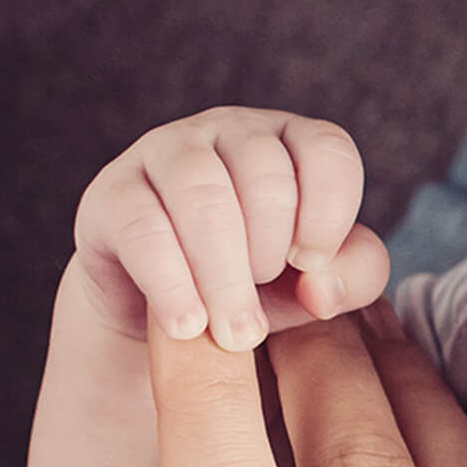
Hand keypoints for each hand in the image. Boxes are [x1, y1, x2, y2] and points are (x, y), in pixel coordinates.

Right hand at [72, 105, 388, 351]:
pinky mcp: (112, 194)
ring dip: (224, 275)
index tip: (311, 266)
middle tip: (263, 311)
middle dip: (269, 256)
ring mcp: (166, 152)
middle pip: (263, 174)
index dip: (328, 212)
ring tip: (235, 334)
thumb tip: (321, 286)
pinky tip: (188, 326)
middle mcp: (231, 132)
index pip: (327, 149)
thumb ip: (354, 275)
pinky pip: (142, 228)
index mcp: (292, 141)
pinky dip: (171, 283)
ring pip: (202, 195)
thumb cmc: (264, 287)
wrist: (176, 318)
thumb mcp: (322, 283)